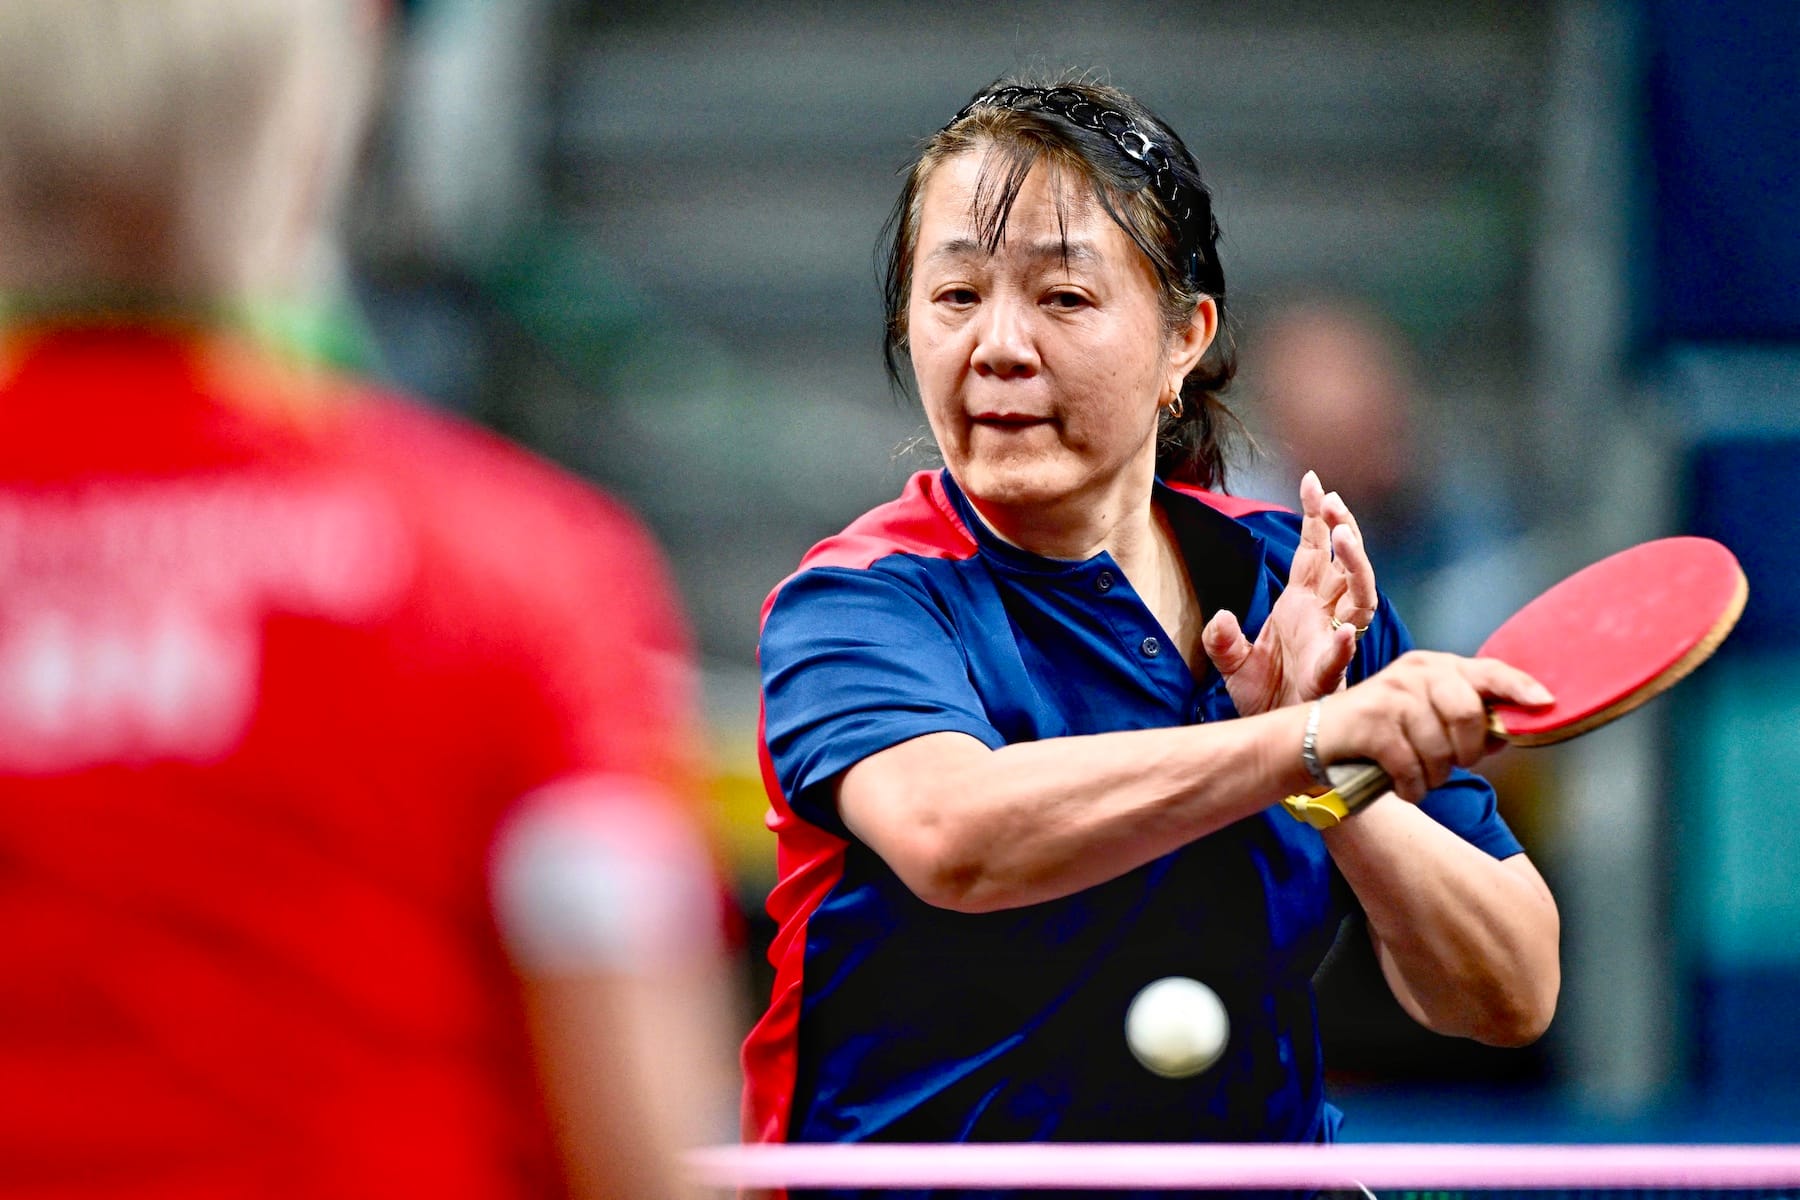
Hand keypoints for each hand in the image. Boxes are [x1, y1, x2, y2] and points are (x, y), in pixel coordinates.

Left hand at [1203, 471, 1377, 715]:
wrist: (1271, 736)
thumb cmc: (1262, 696)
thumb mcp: (1232, 662)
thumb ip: (1223, 639)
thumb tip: (1221, 618)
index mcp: (1302, 602)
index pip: (1314, 549)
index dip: (1316, 515)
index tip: (1313, 481)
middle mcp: (1324, 615)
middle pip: (1344, 564)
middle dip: (1342, 530)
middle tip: (1332, 503)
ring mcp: (1332, 642)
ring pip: (1359, 597)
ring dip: (1354, 567)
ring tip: (1342, 538)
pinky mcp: (1330, 677)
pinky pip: (1342, 657)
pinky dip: (1344, 643)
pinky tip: (1344, 631)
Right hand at [1311, 651, 1552, 801]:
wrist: (1315, 741)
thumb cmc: (1378, 732)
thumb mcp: (1423, 716)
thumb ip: (1465, 721)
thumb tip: (1507, 733)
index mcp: (1434, 666)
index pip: (1488, 671)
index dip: (1520, 688)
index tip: (1546, 703)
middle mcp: (1415, 673)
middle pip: (1468, 714)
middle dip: (1465, 752)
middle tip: (1448, 762)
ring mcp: (1392, 696)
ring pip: (1440, 750)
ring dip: (1432, 776)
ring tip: (1415, 774)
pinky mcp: (1372, 724)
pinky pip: (1412, 768)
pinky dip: (1411, 787)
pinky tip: (1400, 784)